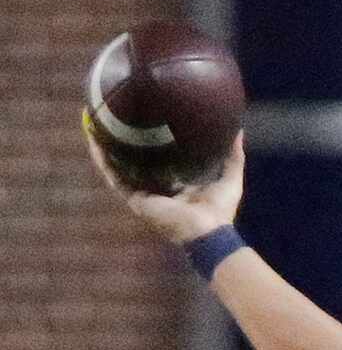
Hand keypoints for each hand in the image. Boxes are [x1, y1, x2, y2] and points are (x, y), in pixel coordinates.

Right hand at [83, 123, 245, 243]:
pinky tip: (94, 139)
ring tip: (93, 121)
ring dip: (104, 146)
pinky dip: (103, 159)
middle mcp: (155, 190)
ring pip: (117, 167)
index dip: (148, 143)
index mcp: (173, 185)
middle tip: (112, 116)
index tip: (142, 121)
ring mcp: (143, 196)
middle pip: (132, 162)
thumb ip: (233, 155)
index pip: (157, 161)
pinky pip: (114, 177)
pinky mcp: (136, 200)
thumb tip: (238, 129)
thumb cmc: (221, 212)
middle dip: (121, 141)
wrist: (208, 233)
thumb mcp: (229, 177)